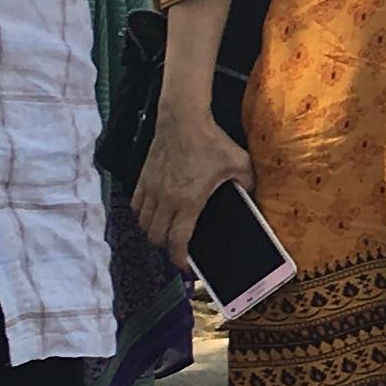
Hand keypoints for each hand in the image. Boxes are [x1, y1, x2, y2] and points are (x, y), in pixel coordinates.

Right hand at [133, 106, 252, 259]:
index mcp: (189, 201)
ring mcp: (151, 189)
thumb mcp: (239, 163)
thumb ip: (247, 183)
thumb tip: (250, 194)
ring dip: (152, 232)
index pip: (177, 241)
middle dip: (166, 248)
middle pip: (156, 237)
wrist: (183, 118)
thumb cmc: (212, 141)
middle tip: (177, 248)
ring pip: (143, 224)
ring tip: (165, 232)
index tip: (185, 267)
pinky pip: (135, 205)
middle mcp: (166, 199)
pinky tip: (151, 213)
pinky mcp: (142, 178)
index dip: (179, 259)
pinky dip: (141, 215)